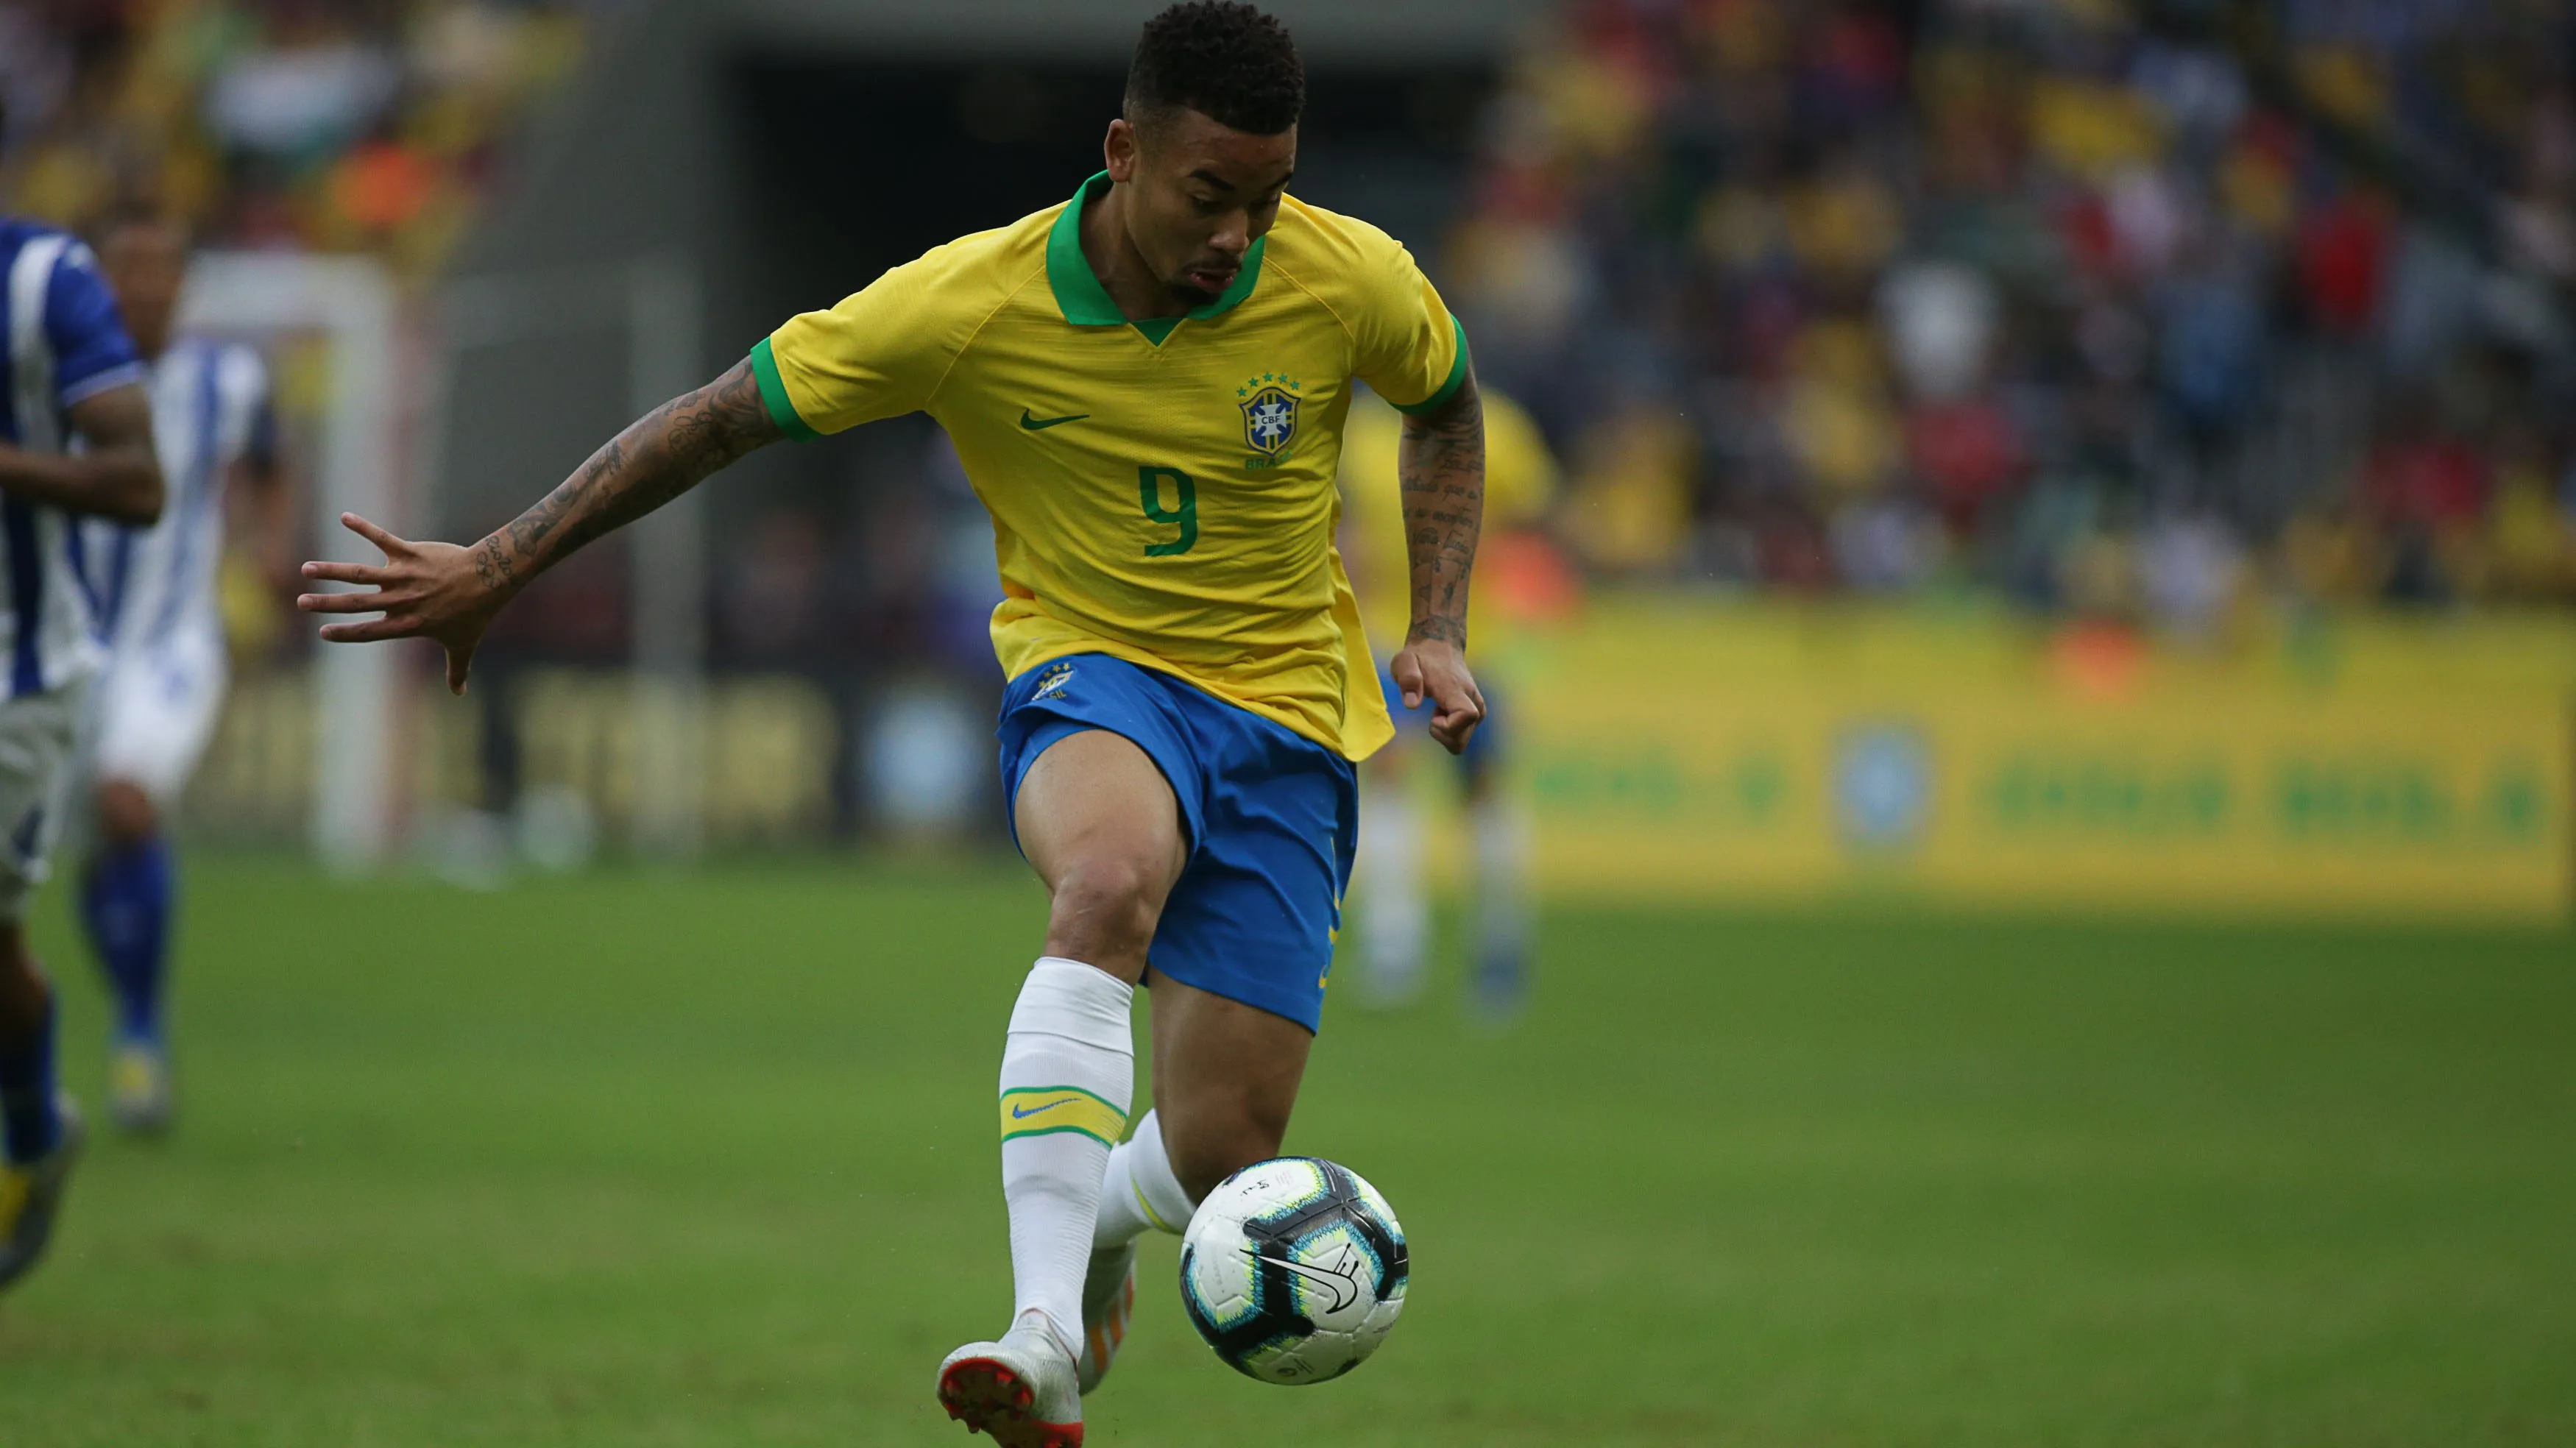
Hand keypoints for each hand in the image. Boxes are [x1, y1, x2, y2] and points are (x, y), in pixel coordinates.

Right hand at [297, 513, 506, 694]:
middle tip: (301, 602)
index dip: (347, 633)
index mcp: (409, 623)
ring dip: (332, 570)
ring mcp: (405, 576)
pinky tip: (344, 517)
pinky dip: (364, 527)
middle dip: (327, 603)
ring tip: (307, 569)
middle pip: (357, 603)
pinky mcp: (411, 553)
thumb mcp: (463, 645)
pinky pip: (383, 538)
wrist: (490, 578)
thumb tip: (459, 693)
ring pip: (361, 573)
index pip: (371, 632)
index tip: (323, 632)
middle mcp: (402, 600)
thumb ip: (456, 670)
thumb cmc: (475, 614)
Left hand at [1388, 637, 1485, 755]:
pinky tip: (1442, 713)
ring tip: (1437, 710)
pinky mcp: (1477, 711)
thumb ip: (1408, 679)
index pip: (1467, 715)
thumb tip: (1412, 705)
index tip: (1432, 716)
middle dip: (1443, 735)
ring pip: (1464, 740)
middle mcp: (1472, 699)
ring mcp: (1477, 706)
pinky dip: (1451, 731)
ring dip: (1446, 733)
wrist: (1439, 646)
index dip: (1447, 725)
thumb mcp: (1404, 662)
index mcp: (1455, 689)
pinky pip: (1464, 734)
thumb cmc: (1419, 656)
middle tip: (1432, 715)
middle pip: (1464, 737)